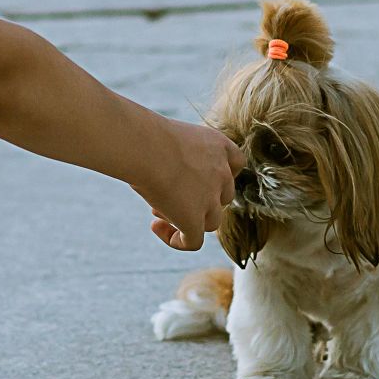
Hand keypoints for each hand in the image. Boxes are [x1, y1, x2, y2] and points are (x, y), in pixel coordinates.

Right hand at [138, 116, 243, 250]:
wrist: (143, 145)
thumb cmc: (147, 136)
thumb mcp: (174, 137)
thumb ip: (181, 156)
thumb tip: (166, 173)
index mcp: (218, 146)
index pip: (236, 164)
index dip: (219, 175)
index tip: (195, 177)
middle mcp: (221, 173)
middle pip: (221, 196)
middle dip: (197, 198)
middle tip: (165, 192)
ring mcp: (210, 199)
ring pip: (211, 221)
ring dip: (188, 219)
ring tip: (157, 209)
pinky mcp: (194, 220)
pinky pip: (193, 242)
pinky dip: (177, 240)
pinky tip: (156, 227)